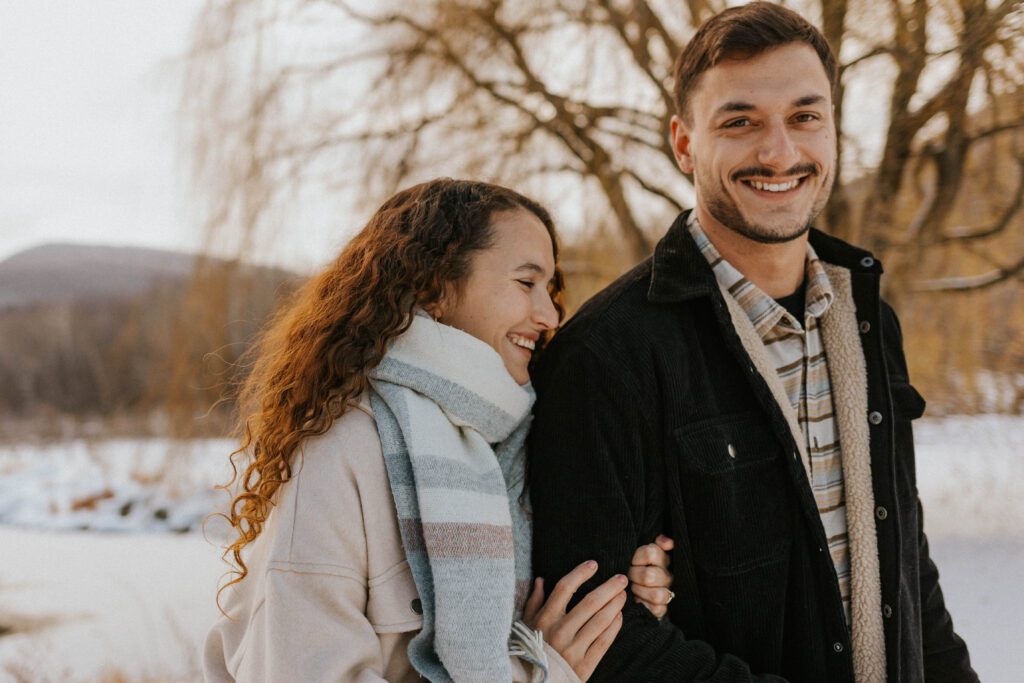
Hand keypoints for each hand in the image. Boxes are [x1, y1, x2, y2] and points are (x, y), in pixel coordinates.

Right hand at [523, 561, 625, 680]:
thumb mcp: (527, 624)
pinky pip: (604, 641)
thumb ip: (534, 601)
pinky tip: (619, 616)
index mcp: (545, 618)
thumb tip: (540, 580)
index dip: (581, 573)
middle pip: (590, 602)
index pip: (565, 588)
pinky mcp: (585, 664)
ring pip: (601, 620)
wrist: (535, 682)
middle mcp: (560, 631)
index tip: (594, 565)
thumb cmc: (531, 648)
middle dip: (609, 587)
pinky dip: (614, 626)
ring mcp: (574, 648)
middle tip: (622, 578)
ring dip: (615, 604)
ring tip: (623, 595)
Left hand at [628, 534, 674, 618]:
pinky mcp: (661, 608)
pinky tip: (636, 599)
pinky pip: (657, 609)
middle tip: (628, 575)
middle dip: (634, 575)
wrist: (630, 587)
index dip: (637, 557)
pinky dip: (644, 605)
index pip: (651, 552)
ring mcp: (666, 592)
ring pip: (657, 595)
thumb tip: (666, 542)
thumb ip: (652, 543)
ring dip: (639, 591)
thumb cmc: (633, 565)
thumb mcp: (637, 552)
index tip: (631, 560)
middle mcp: (666, 575)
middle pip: (650, 576)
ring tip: (632, 587)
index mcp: (662, 558)